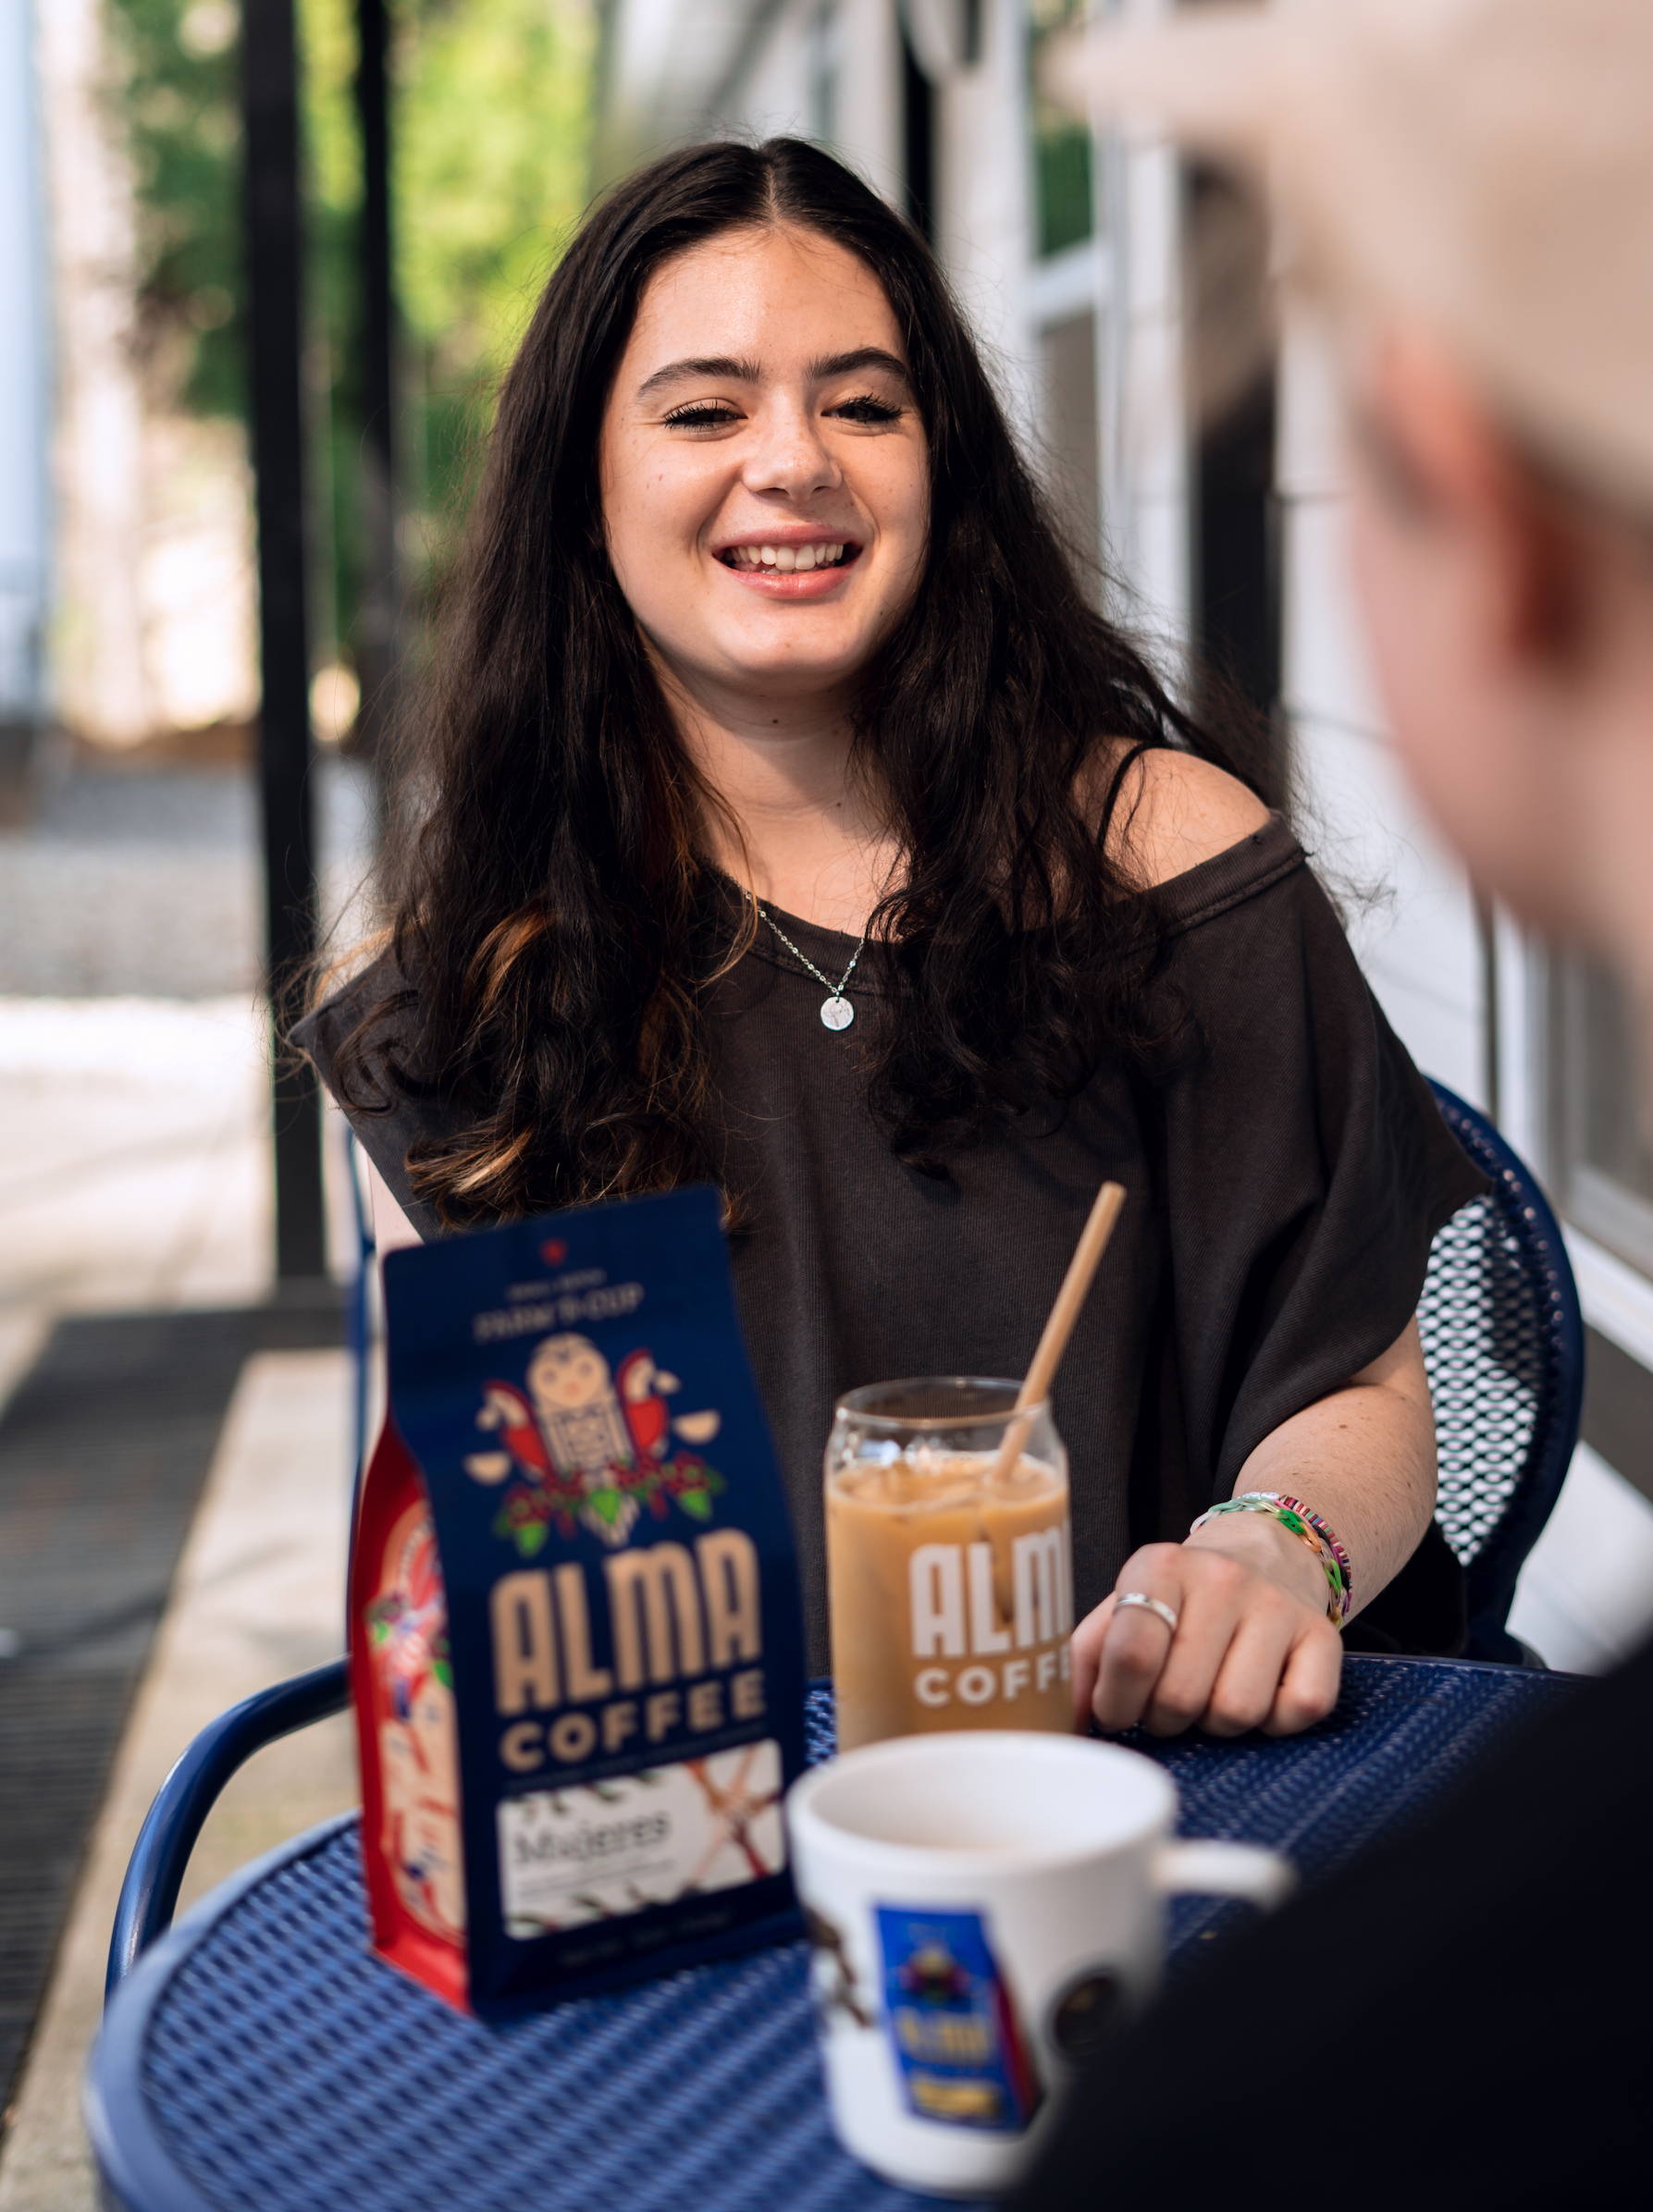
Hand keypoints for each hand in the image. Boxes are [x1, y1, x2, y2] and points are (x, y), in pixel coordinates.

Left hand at [1071, 1519, 1342, 1738]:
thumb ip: (1084, 1660)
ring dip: (1216, 1723)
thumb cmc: (1178, 1600)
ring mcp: (1277, 1605)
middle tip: (1168, 1700)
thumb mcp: (1122, 1608)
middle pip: (1181, 1696)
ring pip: (1237, 1712)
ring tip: (1211, 1692)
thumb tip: (1065, 1727)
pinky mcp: (1324, 1636)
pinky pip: (1298, 1711)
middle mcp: (1222, 1578)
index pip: (1131, 1654)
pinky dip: (1275, 1722)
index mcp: (1159, 1566)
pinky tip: (1261, 1693)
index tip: (1118, 1711)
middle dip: (1166, 1718)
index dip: (1118, 1703)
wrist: (1264, 1554)